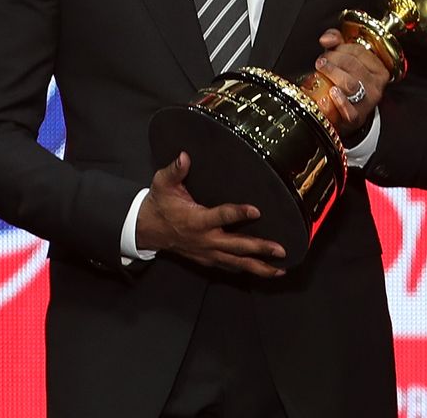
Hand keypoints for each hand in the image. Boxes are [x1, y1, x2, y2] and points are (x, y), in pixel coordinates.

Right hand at [135, 152, 286, 277]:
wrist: (146, 230)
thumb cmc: (159, 204)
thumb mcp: (162, 184)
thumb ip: (175, 170)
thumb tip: (184, 156)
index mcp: (197, 220)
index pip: (221, 216)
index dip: (238, 213)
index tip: (256, 210)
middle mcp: (205, 239)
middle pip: (236, 246)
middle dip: (259, 248)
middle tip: (280, 250)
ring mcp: (207, 252)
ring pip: (236, 262)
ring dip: (258, 266)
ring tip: (279, 269)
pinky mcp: (207, 259)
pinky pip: (229, 266)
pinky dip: (246, 270)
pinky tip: (263, 271)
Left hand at [316, 29, 388, 134]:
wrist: (346, 114)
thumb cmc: (346, 82)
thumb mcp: (346, 59)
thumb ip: (337, 42)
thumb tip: (326, 39)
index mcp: (378, 69)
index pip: (359, 51)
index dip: (340, 48)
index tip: (329, 51)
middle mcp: (377, 85)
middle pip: (353, 66)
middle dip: (333, 60)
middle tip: (321, 61)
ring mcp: (368, 102)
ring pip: (350, 83)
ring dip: (332, 74)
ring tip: (320, 70)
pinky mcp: (356, 118)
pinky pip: (350, 111)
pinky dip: (340, 101)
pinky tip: (331, 93)